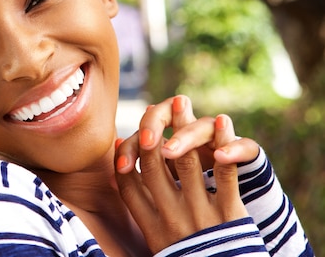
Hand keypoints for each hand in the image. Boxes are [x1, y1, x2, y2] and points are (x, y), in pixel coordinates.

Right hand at [114, 98, 249, 251]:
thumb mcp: (159, 246)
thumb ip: (143, 215)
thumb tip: (116, 178)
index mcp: (151, 228)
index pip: (128, 186)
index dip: (124, 159)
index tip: (126, 138)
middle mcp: (172, 219)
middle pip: (152, 167)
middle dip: (149, 135)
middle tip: (151, 111)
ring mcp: (200, 215)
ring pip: (185, 164)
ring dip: (183, 131)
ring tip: (181, 103)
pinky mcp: (230, 216)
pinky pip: (226, 176)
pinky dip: (225, 147)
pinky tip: (223, 124)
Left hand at [115, 95, 259, 174]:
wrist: (234, 195)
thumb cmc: (192, 188)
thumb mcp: (167, 178)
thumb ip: (145, 171)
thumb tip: (113, 171)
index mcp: (170, 132)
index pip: (146, 124)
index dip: (133, 140)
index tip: (122, 162)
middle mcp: (192, 128)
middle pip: (169, 117)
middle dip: (156, 130)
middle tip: (146, 144)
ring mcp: (218, 137)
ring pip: (202, 126)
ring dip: (186, 135)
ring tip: (171, 150)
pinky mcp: (246, 151)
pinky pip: (243, 146)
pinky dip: (232, 147)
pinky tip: (220, 157)